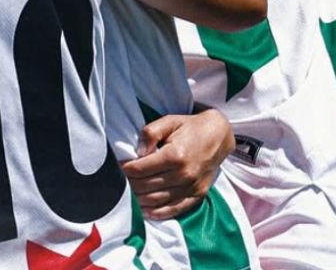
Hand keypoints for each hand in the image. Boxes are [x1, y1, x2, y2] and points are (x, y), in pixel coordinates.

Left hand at [120, 109, 234, 219]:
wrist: (219, 136)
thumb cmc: (189, 127)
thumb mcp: (168, 121)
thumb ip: (150, 133)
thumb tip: (138, 152)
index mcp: (174, 155)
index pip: (141, 169)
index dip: (124, 170)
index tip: (116, 169)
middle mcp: (184, 174)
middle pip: (147, 186)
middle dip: (129, 186)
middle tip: (117, 183)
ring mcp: (192, 186)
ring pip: (158, 199)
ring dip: (139, 200)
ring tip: (127, 197)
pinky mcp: (198, 194)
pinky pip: (176, 209)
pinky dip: (159, 213)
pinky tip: (146, 212)